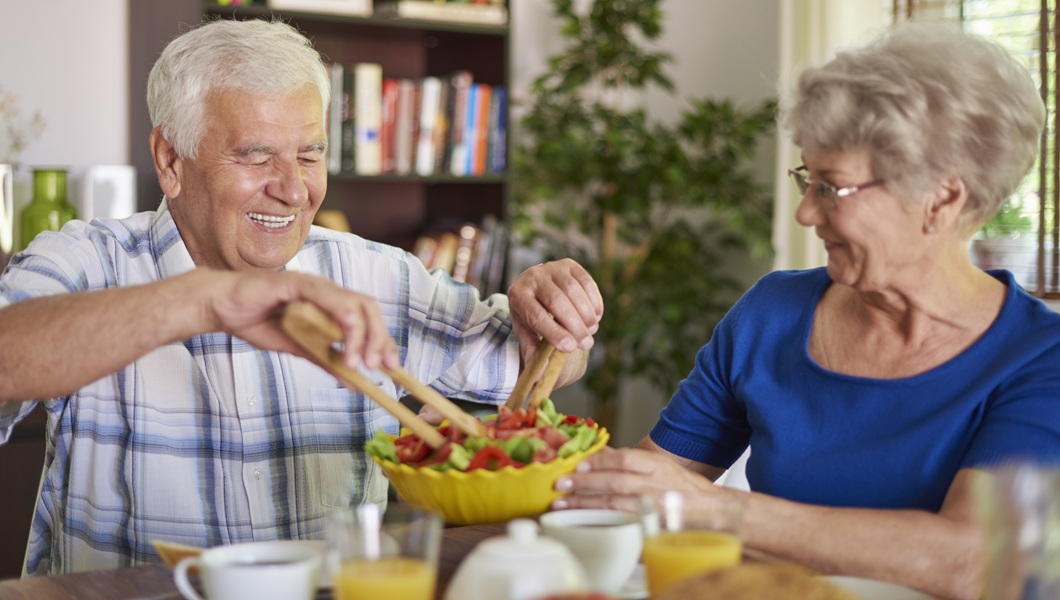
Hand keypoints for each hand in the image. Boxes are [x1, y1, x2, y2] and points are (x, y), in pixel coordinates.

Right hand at [200, 268, 398, 369]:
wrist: (222, 307)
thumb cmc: (257, 321)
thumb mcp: (298, 349)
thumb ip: (326, 361)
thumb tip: (354, 383)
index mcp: (331, 304)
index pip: (368, 317)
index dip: (383, 340)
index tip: (392, 366)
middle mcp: (328, 291)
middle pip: (369, 308)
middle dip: (381, 338)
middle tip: (380, 367)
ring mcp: (314, 285)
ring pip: (354, 305)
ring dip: (363, 335)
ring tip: (359, 363)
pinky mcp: (298, 283)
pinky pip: (327, 299)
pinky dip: (340, 322)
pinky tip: (341, 345)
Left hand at [508, 258, 602, 355]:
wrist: (535, 287)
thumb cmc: (531, 315)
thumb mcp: (526, 332)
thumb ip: (532, 351)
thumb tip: (541, 375)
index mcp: (517, 295)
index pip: (536, 315)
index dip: (554, 332)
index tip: (570, 347)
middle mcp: (532, 276)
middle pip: (557, 301)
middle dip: (574, 325)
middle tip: (587, 343)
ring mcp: (551, 267)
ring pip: (574, 291)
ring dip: (586, 314)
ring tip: (591, 331)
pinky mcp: (569, 264)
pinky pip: (586, 282)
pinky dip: (594, 301)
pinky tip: (596, 316)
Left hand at [552, 447, 716, 511]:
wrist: (715, 512)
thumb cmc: (684, 489)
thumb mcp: (660, 467)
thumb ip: (632, 461)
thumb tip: (602, 452)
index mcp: (657, 465)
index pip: (626, 458)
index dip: (600, 459)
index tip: (578, 462)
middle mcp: (656, 484)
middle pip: (616, 480)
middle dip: (585, 481)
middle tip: (561, 482)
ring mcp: (655, 506)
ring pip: (616, 503)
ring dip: (586, 503)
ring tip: (563, 503)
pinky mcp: (654, 526)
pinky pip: (623, 524)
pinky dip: (603, 522)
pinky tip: (585, 522)